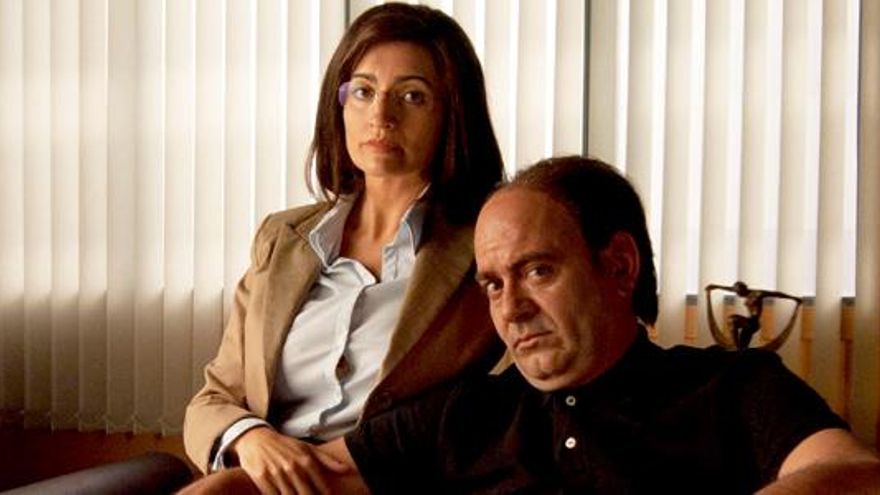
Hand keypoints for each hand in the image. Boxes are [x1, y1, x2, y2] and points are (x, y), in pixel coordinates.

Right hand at [231, 427, 351, 494]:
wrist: (256, 438)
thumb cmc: (285, 445)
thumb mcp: (306, 448)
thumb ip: (327, 460)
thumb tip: (347, 470)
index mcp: (306, 459)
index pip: (322, 486)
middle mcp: (293, 466)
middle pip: (307, 494)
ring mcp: (277, 473)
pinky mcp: (261, 478)